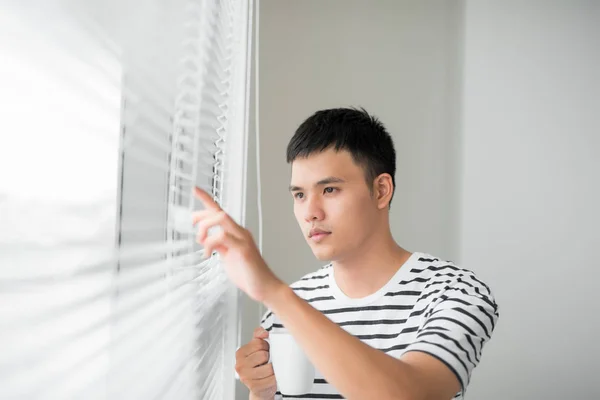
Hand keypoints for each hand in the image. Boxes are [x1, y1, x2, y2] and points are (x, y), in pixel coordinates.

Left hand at [193, 187, 283, 301]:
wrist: (264, 287)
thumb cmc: (248, 273)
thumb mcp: (228, 256)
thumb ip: (219, 246)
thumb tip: (206, 241)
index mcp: (236, 233)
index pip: (220, 211)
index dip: (207, 199)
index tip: (195, 189)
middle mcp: (240, 232)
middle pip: (219, 212)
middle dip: (202, 215)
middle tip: (192, 224)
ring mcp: (243, 239)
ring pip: (221, 219)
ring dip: (205, 227)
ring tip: (201, 241)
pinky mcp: (243, 249)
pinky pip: (223, 237)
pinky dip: (210, 243)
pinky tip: (208, 254)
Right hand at [235, 327, 276, 398]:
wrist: (259, 386)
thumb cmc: (259, 365)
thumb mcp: (257, 347)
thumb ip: (259, 334)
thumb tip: (264, 332)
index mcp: (240, 353)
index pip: (258, 343)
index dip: (266, 346)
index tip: (265, 350)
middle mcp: (240, 365)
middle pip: (263, 355)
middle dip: (269, 357)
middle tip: (267, 361)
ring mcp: (246, 377)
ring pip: (269, 368)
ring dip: (273, 368)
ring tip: (269, 369)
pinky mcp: (254, 387)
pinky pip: (271, 379)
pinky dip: (275, 378)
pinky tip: (271, 377)